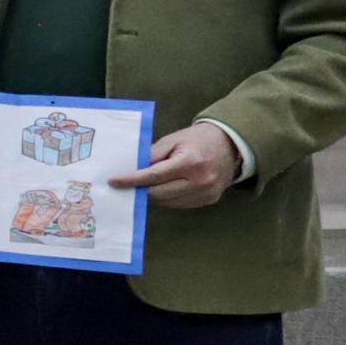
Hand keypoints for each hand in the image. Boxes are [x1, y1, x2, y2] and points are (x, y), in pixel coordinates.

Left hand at [113, 123, 241, 210]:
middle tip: (124, 187)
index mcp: (189, 163)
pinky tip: (160, 191)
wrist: (231, 144)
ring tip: (141, 188)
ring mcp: (206, 193)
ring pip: (168, 202)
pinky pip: (180, 205)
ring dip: (152, 197)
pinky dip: (167, 199)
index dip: (132, 180)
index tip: (114, 182)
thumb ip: (152, 155)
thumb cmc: (198, 139)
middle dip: (139, 191)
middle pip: (159, 193)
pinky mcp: (209, 200)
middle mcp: (199, 181)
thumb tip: (132, 170)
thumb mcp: (173, 140)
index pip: (153, 176)